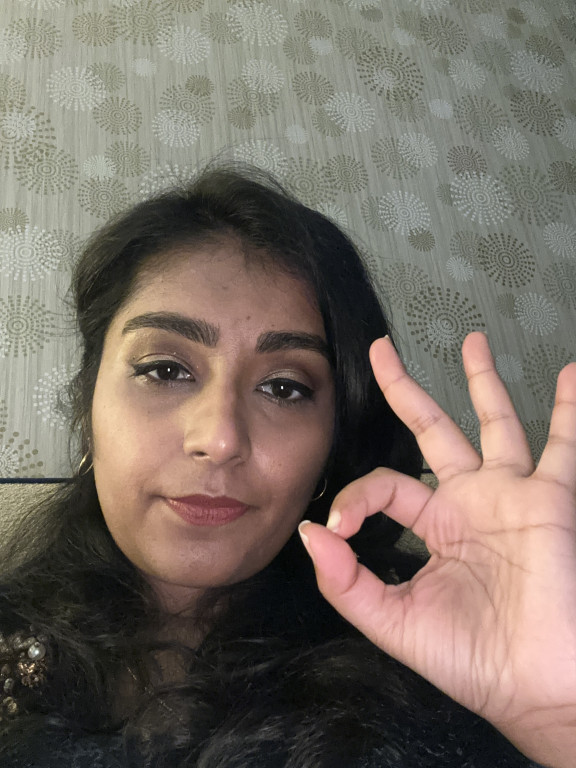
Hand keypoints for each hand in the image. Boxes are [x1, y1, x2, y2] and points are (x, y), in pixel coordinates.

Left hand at [299, 332, 575, 766]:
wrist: (533, 686)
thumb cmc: (468, 659)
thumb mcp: (393, 621)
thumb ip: (346, 580)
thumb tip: (308, 532)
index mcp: (430, 525)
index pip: (384, 482)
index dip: (356, 495)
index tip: (340, 524)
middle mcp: (466, 500)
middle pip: (431, 429)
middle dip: (406, 388)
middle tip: (381, 347)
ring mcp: (508, 494)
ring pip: (492, 423)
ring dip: (483, 381)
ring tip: (474, 339)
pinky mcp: (548, 500)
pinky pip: (562, 445)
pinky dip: (569, 409)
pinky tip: (570, 372)